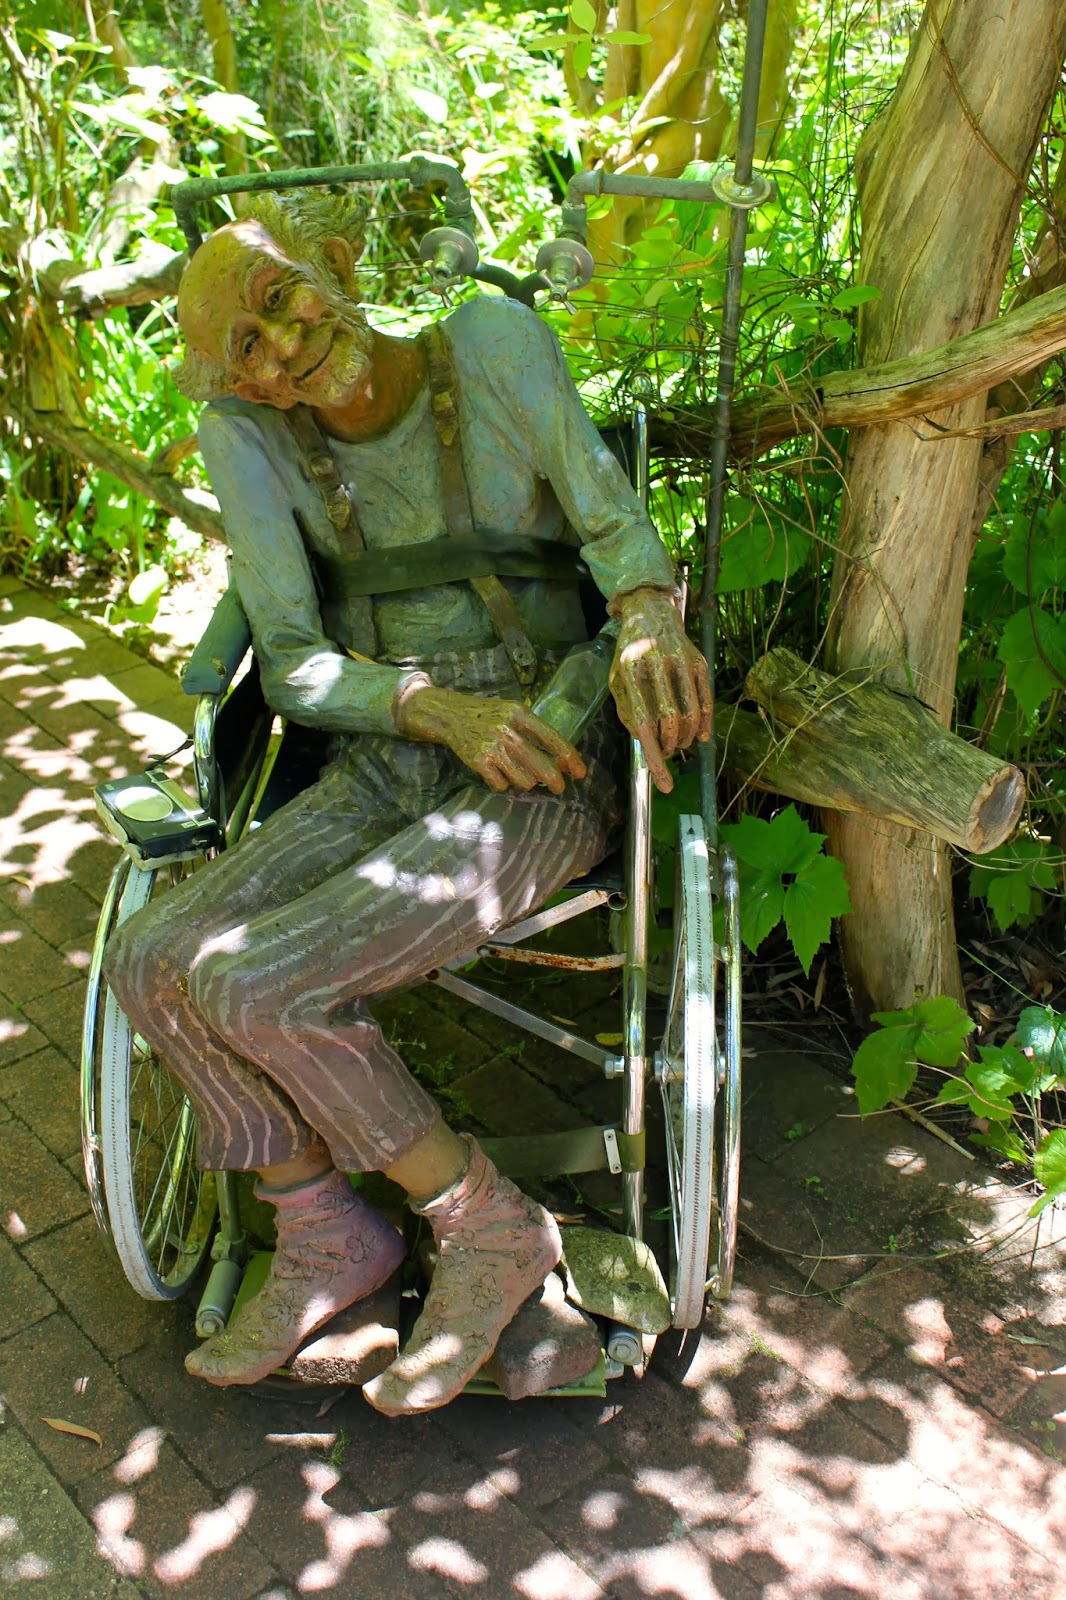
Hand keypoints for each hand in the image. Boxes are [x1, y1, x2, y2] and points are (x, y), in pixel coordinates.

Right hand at [397, 686, 585, 794]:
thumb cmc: (488, 715)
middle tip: (560, 788)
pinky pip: (502, 785)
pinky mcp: (479, 762)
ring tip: (520, 774)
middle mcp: (507, 731)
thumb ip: (534, 732)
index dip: (569, 758)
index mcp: (520, 714)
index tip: (579, 772)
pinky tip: (498, 773)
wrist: (450, 715)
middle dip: (555, 781)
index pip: (552, 739)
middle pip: (542, 767)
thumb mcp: (512, 713)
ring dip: (526, 782)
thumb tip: (560, 760)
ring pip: (524, 780)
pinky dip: (503, 783)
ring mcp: (493, 748)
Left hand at [608, 587, 711, 792]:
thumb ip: (626, 710)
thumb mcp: (616, 679)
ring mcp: (682, 661)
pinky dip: (704, 724)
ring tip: (679, 743)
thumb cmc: (629, 653)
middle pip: (670, 721)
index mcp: (631, 670)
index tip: (664, 783)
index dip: (654, 756)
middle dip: (671, 747)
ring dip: (686, 738)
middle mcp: (658, 663)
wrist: (651, 612)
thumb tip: (644, 742)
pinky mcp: (700, 661)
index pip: (644, 723)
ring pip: (691, 714)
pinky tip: (700, 736)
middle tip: (667, 752)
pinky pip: (706, 701)